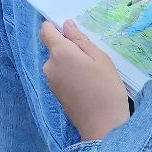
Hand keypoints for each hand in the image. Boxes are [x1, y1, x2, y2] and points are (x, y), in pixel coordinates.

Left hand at [40, 19, 130, 142]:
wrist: (102, 126)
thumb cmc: (106, 88)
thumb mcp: (100, 58)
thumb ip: (80, 39)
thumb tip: (66, 25)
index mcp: (59, 53)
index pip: (46, 31)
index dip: (54, 26)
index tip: (70, 29)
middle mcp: (49, 66)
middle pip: (54, 47)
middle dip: (69, 47)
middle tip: (92, 56)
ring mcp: (50, 81)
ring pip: (58, 62)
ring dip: (71, 62)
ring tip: (93, 72)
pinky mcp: (55, 93)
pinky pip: (60, 75)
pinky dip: (70, 74)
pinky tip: (87, 83)